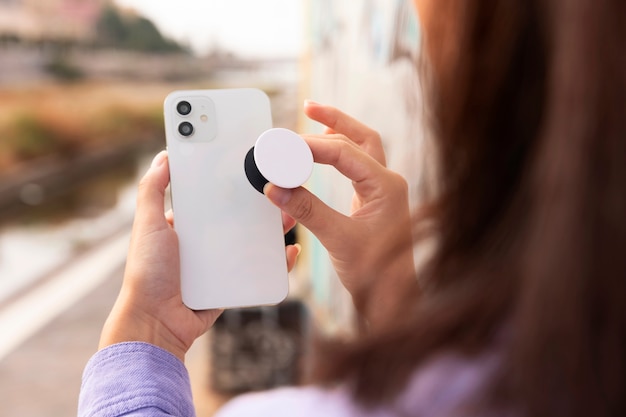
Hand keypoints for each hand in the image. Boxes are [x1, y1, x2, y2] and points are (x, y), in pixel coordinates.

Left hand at [99, 151, 299, 359]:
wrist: (157, 322)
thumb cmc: (147, 273)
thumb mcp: (147, 225)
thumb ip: (152, 191)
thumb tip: (164, 156)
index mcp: (184, 226)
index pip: (210, 198)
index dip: (227, 183)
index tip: (247, 166)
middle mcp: (202, 244)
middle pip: (235, 218)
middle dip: (257, 204)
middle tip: (277, 188)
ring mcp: (218, 265)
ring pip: (250, 242)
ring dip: (271, 230)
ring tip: (289, 215)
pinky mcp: (231, 285)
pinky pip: (256, 271)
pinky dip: (274, 262)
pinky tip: (289, 251)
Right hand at [265, 102, 418, 327]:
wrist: (393, 297)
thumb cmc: (376, 273)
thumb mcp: (337, 238)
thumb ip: (306, 210)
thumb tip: (275, 188)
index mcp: (386, 186)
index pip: (346, 152)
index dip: (313, 146)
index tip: (285, 146)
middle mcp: (388, 182)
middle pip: (361, 137)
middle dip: (334, 120)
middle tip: (308, 107)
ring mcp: (382, 190)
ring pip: (361, 148)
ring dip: (338, 132)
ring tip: (313, 117)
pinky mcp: (372, 200)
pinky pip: (356, 166)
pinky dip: (338, 154)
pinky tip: (322, 153)